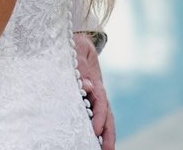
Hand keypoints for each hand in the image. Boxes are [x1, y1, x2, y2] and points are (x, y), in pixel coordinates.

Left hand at [74, 32, 114, 149]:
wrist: (76, 42)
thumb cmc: (75, 46)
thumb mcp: (77, 50)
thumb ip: (82, 66)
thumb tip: (87, 86)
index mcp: (95, 81)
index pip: (100, 103)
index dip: (99, 118)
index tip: (95, 131)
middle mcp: (97, 92)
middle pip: (107, 116)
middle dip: (108, 135)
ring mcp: (94, 97)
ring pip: (103, 119)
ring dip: (104, 136)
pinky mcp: (88, 100)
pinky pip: (93, 116)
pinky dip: (95, 129)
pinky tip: (92, 141)